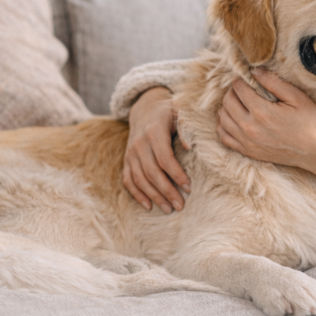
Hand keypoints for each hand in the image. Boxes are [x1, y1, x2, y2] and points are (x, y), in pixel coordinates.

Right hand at [123, 87, 190, 212]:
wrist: (144, 107)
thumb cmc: (167, 111)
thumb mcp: (179, 111)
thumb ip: (185, 127)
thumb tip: (189, 147)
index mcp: (154, 132)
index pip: (165, 158)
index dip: (176, 174)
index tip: (189, 187)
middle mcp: (139, 144)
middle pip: (152, 172)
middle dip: (167, 191)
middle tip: (180, 205)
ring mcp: (130, 152)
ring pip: (139, 179)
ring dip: (153, 196)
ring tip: (168, 209)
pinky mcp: (126, 159)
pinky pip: (128, 180)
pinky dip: (137, 194)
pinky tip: (148, 206)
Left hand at [217, 70, 315, 174]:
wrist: (315, 151)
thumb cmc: (310, 122)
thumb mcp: (296, 97)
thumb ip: (274, 82)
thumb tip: (255, 71)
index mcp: (262, 112)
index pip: (239, 88)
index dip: (241, 79)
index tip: (248, 77)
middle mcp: (250, 128)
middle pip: (227, 102)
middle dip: (233, 91)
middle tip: (244, 88)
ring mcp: (247, 142)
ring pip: (223, 119)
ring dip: (227, 107)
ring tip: (240, 102)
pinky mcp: (248, 152)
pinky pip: (225, 137)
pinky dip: (224, 126)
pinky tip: (235, 119)